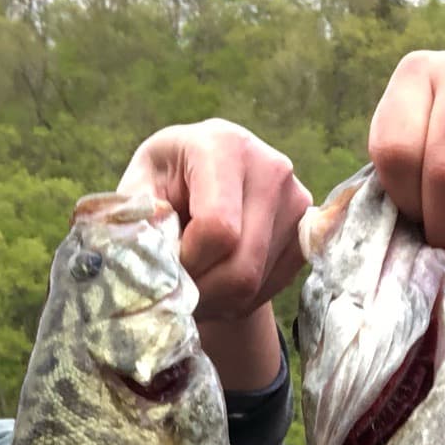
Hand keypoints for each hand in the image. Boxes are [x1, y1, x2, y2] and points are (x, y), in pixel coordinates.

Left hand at [119, 119, 308, 389]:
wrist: (203, 180)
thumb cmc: (163, 183)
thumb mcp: (138, 189)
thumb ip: (139, 216)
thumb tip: (156, 244)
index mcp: (223, 146)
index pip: (218, 229)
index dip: (188, 263)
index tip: (167, 265)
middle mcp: (271, 167)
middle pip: (242, 265)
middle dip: (202, 291)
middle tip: (176, 291)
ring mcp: (296, 199)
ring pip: (255, 283)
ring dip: (217, 299)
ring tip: (194, 282)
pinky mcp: (306, 230)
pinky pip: (272, 287)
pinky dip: (240, 298)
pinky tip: (219, 279)